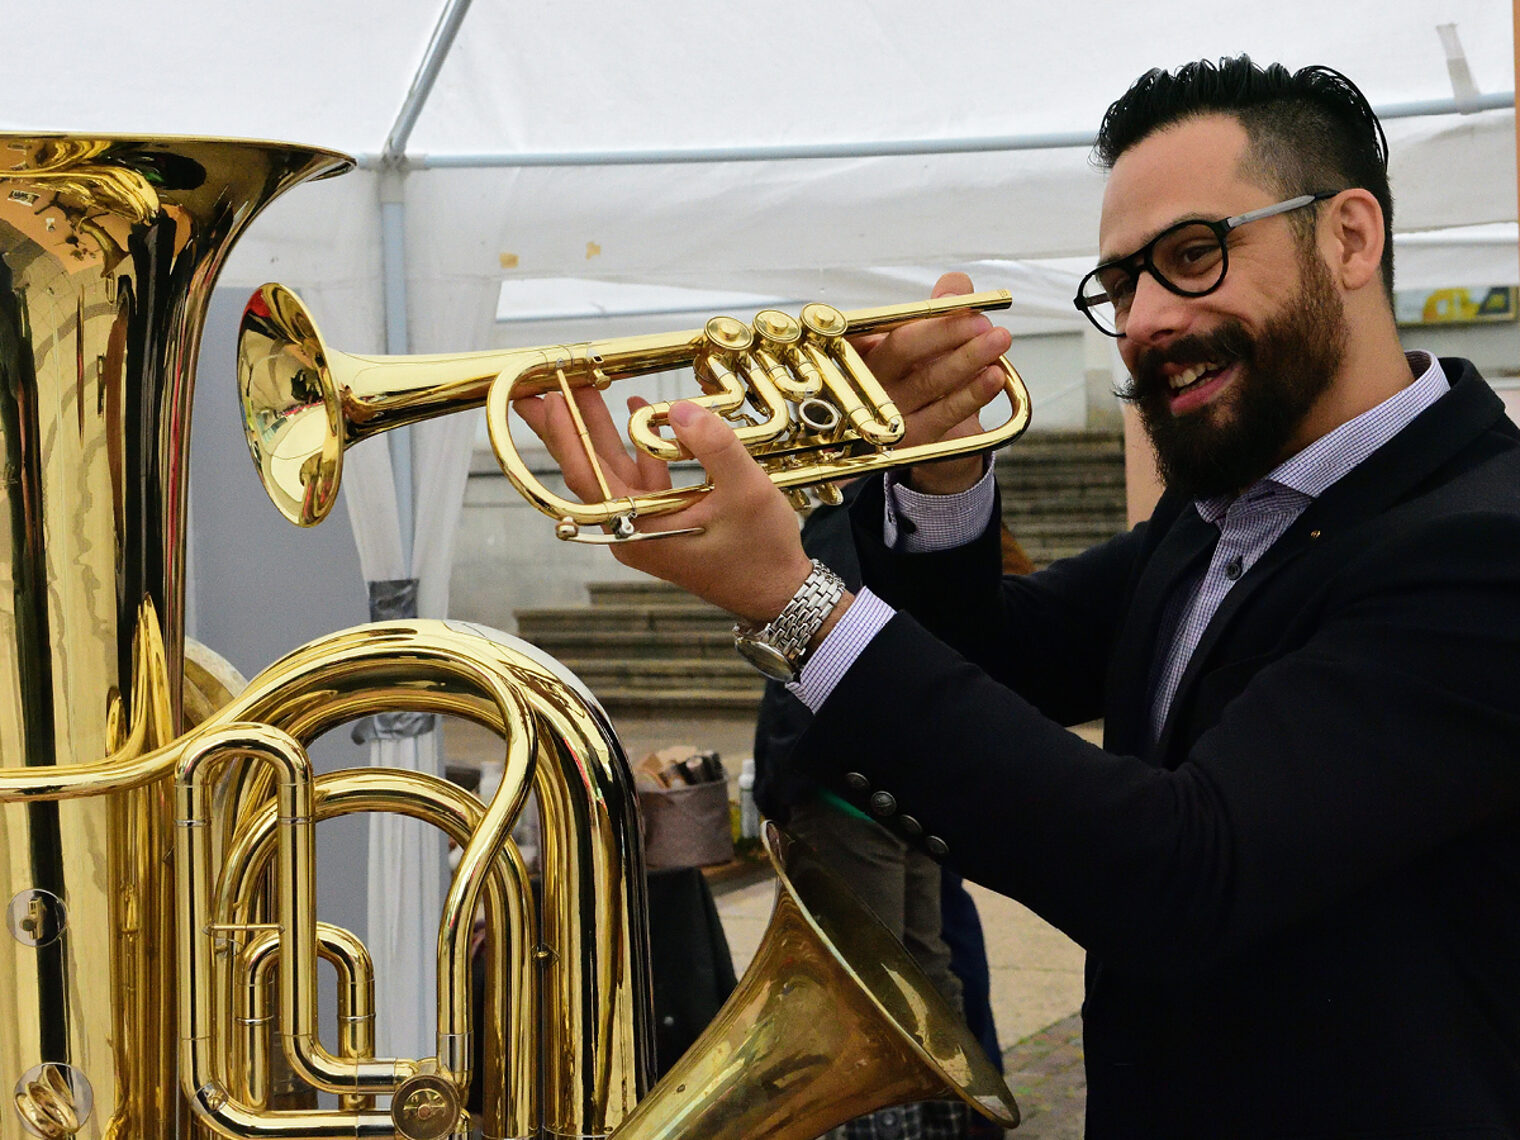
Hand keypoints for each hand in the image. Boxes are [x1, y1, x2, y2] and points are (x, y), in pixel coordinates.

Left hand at [514, 387, 820, 624]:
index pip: (588, 477)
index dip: (567, 436)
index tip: (551, 399)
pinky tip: (638, 411)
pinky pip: (641, 478)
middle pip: (589, 471)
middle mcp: (633, 529)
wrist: (780, 593)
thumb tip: (680, 410)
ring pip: (613, 471)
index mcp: (641, 528)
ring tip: (581, 391)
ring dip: (601, 431)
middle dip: (567, 428)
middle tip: (539, 389)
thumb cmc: (763, 554)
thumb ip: (714, 446)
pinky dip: (640, 447)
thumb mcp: (746, 492)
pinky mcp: (664, 521)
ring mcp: (647, 525)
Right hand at [853, 272, 1014, 494]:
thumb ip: (941, 309)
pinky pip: (944, 415)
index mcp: (866, 350)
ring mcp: (887, 414)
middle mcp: (869, 380)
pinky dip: (973, 394)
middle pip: (901, 349)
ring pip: (928, 381)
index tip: (954, 302)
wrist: (935, 438)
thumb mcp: (931, 342)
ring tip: (998, 340)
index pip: (883, 324)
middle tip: (981, 321)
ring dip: (968, 358)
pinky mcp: (912, 440)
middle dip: (945, 331)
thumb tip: (956, 285)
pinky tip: (994, 376)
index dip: (916, 313)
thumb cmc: (925, 380)